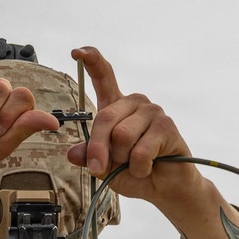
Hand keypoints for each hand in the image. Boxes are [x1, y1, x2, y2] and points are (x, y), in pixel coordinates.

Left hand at [66, 46, 202, 208]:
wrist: (163, 187)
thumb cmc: (132, 172)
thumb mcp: (104, 167)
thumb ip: (89, 157)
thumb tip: (72, 154)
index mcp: (116, 107)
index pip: (104, 77)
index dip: (91, 62)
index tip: (76, 51)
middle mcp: (134, 103)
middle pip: (105, 119)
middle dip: (98, 150)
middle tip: (99, 168)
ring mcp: (152, 111)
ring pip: (122, 136)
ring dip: (123, 160)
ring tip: (134, 164)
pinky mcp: (166, 126)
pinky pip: (141, 152)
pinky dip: (139, 168)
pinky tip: (147, 169)